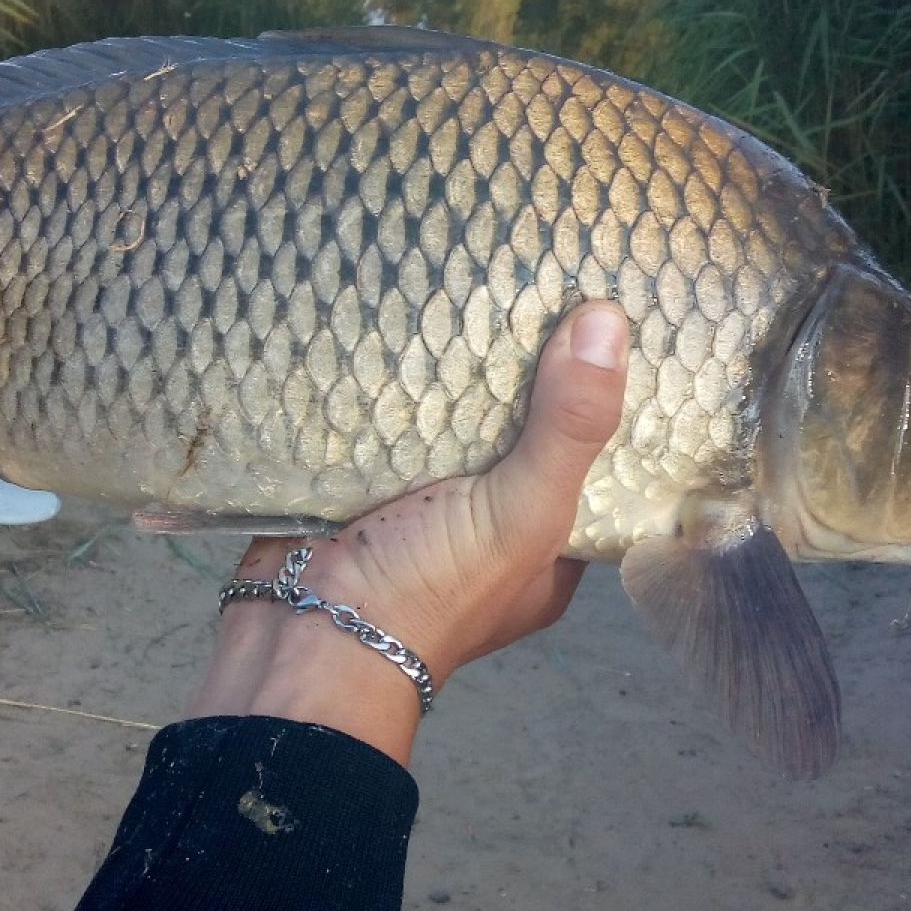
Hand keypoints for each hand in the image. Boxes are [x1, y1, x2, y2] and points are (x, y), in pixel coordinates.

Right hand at [185, 301, 630, 764]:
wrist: (299, 637)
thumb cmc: (425, 591)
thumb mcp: (520, 513)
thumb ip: (568, 428)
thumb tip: (611, 320)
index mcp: (545, 548)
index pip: (591, 458)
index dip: (601, 394)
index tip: (608, 312)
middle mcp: (488, 525)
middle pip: (518, 429)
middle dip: (524, 366)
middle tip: (539, 275)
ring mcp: (419, 503)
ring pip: (449, 420)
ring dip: (456, 364)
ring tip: (479, 273)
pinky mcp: (360, 480)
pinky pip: (387, 417)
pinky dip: (393, 376)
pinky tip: (404, 310)